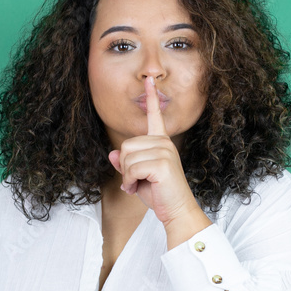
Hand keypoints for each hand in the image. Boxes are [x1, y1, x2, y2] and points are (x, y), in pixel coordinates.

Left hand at [108, 76, 200, 224]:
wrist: (176, 211)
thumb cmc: (159, 194)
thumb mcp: (137, 176)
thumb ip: (126, 163)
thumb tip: (113, 153)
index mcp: (161, 142)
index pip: (155, 116)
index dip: (151, 97)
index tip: (150, 79)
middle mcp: (164, 142)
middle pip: (126, 145)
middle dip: (125, 167)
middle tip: (136, 181)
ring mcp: (164, 151)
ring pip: (127, 157)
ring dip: (127, 176)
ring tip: (139, 185)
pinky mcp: (162, 163)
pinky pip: (131, 168)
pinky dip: (130, 182)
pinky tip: (138, 188)